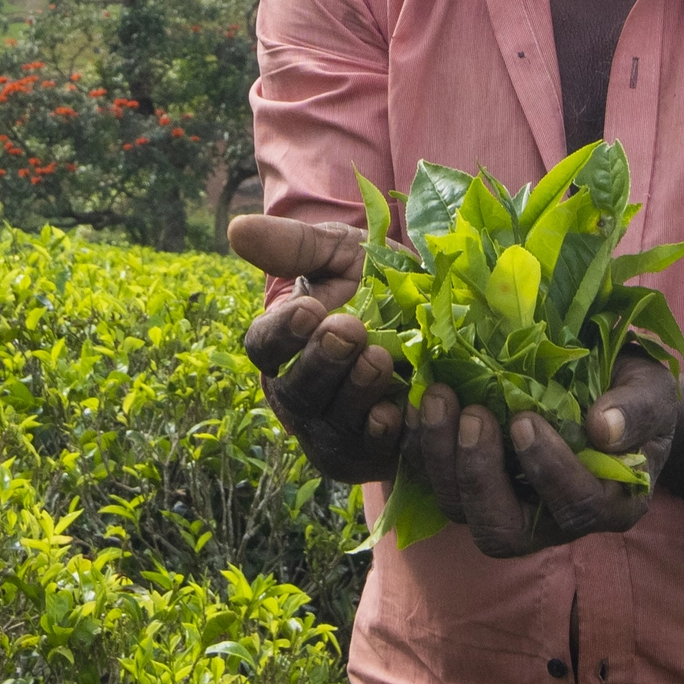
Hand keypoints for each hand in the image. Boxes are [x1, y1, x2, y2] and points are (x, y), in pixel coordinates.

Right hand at [226, 213, 409, 484]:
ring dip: (355, 393)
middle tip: (350, 330)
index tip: (310, 309)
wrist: (446, 320)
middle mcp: (301, 396)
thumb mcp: (342, 255)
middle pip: (296, 392)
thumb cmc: (379, 284)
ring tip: (380, 358)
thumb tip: (237, 230)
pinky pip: (371, 452)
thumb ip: (294, 246)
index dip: (282, 333)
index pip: (264, 347)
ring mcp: (336, 430)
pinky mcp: (374, 453)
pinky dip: (384, 434)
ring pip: (333, 424)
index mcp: (285, 348)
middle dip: (321, 362)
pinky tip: (399, 410)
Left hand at [400, 350, 681, 557]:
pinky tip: (417, 402)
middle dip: (479, 475)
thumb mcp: (652, 392)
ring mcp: (507, 508)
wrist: (608, 390)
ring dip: (441, 458)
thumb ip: (637, 410)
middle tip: (473, 414)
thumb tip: (604, 428)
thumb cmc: (634, 395)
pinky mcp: (472, 486)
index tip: (525, 419)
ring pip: (460, 511)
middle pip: (503, 532)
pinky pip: (433, 483)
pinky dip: (419, 448)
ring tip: (440, 397)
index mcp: (608, 506)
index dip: (547, 470)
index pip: (576, 507)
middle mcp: (552, 523)